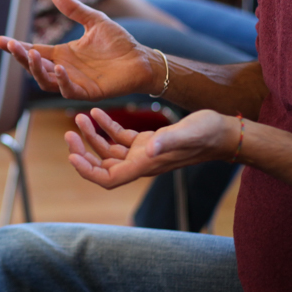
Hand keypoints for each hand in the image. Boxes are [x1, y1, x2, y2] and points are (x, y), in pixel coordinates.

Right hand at [0, 0, 163, 99]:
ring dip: (37, 69)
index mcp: (62, 54)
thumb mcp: (94, 20)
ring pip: (47, 80)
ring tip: (31, 54)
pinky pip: (69, 90)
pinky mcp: (88, 92)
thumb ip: (74, 9)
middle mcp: (64, 70)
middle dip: (22, 57)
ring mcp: (74, 82)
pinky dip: (62, 81)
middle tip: (11, 46)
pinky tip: (59, 68)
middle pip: (35, 67)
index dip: (17, 47)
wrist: (141, 59)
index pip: (34, 51)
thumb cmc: (119, 43)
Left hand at [65, 108, 238, 188]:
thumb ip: (168, 141)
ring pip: (109, 151)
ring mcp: (143, 154)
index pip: (107, 179)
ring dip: (92, 136)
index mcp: (145, 165)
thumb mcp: (187, 133)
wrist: (223, 132)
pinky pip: (121, 138)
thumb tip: (150, 148)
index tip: (72, 156)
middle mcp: (141, 163)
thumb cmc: (207, 134)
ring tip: (80, 117)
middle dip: (83, 152)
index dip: (87, 171)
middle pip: (102, 167)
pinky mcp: (148, 142)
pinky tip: (98, 113)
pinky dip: (108, 127)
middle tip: (69, 134)